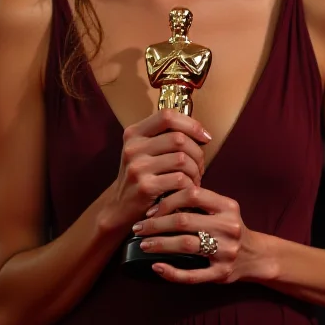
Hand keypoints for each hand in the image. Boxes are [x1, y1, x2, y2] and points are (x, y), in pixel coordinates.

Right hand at [104, 110, 209, 231]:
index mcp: (134, 133)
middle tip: (200, 166)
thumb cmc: (141, 176)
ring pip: (182, 159)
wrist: (119, 209)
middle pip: (179, 139)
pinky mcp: (145, 187)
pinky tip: (188, 190)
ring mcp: (137, 167)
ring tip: (195, 179)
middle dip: (197, 153)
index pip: (167, 116)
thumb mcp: (145, 151)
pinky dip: (190, 185)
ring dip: (195, 170)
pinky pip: (179, 179)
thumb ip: (165, 137)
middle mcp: (133, 147)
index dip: (191, 124)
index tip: (205, 137)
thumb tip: (201, 132)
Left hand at [132, 186, 267, 283]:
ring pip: (186, 245)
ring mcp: (226, 251)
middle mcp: (228, 226)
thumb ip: (200, 201)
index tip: (151, 209)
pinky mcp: (221, 273)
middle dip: (156, 224)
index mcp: (227, 206)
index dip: (167, 200)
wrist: (256, 255)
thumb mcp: (222, 209)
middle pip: (184, 221)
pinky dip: (172, 272)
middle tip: (139, 228)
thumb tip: (161, 196)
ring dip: (160, 244)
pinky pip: (192, 275)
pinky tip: (156, 267)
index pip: (192, 194)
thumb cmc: (229, 227)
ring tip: (143, 244)